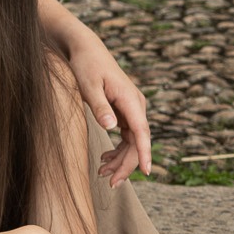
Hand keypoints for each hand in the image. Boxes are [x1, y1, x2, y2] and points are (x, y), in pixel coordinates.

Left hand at [63, 26, 149, 183]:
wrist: (86, 49)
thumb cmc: (86, 65)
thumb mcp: (88, 85)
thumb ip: (99, 106)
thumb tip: (111, 128)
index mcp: (131, 100)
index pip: (142, 132)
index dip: (145, 153)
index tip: (148, 172)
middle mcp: (136, 106)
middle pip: (138, 142)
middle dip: (127, 165)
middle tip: (111, 184)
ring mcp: (131, 109)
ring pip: (132, 142)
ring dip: (121, 160)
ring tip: (104, 175)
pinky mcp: (124, 111)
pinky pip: (126, 136)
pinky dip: (117, 149)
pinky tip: (105, 160)